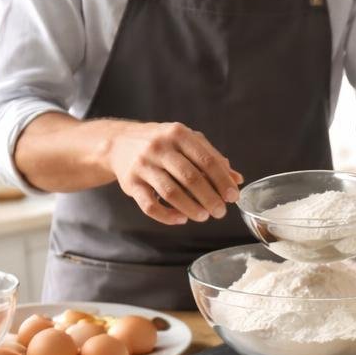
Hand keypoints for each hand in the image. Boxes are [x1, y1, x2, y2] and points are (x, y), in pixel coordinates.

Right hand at [103, 121, 241, 224]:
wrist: (118, 142)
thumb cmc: (162, 144)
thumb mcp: (186, 142)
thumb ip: (212, 158)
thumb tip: (237, 179)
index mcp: (178, 134)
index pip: (206, 160)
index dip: (222, 181)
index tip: (233, 197)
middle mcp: (159, 147)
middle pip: (191, 178)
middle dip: (210, 199)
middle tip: (221, 212)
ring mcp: (143, 165)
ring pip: (171, 193)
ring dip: (191, 208)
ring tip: (203, 216)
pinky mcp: (130, 183)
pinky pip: (150, 205)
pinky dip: (167, 216)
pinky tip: (181, 219)